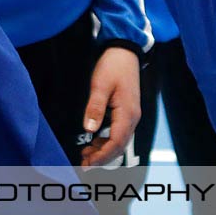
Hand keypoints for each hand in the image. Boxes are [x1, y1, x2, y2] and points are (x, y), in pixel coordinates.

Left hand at [78, 46, 139, 167]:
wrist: (125, 52)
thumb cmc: (113, 66)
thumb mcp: (100, 85)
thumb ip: (95, 107)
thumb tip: (89, 129)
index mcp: (127, 113)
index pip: (116, 143)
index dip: (102, 156)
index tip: (87, 163)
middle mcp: (132, 117)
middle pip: (119, 146)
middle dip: (102, 158)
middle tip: (83, 163)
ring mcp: (131, 115)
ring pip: (119, 141)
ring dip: (104, 151)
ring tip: (86, 155)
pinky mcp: (127, 112)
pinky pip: (119, 133)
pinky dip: (107, 142)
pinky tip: (94, 142)